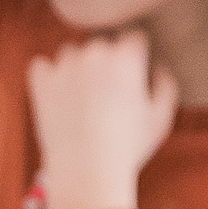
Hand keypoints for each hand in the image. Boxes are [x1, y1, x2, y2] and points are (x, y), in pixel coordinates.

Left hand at [28, 33, 178, 208]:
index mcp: (128, 57)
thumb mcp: (161, 118)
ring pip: (71, 53)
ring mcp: (66, 65)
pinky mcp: (42, 80)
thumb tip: (157, 68)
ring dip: (76, 68)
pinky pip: (41, 66)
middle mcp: (96, 52)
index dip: (135, 57)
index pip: (133, 38)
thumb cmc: (128, 148)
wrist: (87, 170)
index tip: (132, 75)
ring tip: (82, 100)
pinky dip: (47, 77)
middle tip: (107, 95)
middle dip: (106, 63)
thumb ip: (165, 86)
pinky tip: (57, 97)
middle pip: (102, 44)